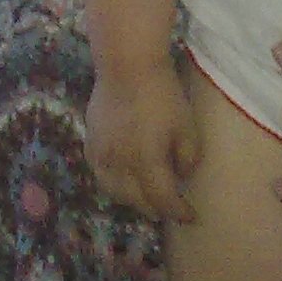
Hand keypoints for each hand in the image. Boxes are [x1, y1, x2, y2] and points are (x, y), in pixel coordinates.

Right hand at [84, 63, 199, 222]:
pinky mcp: (90, 142)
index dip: (178, 212)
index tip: (191, 216)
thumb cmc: (162, 93)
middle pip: (137, 201)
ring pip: (114, 192)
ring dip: (132, 200)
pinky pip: (100, 174)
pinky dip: (113, 183)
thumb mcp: (187, 125)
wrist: (127, 64)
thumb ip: (189, 158)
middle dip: (155, 208)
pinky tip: (123, 177)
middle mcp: (120, 166)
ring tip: (146, 197)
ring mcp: (101, 155)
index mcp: (146, 162)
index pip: (162, 200)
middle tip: (169, 208)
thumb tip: (182, 177)